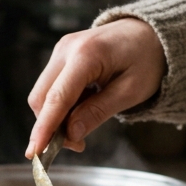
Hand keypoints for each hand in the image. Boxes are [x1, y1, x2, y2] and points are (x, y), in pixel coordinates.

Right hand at [25, 17, 165, 157]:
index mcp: (87, 54)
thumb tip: (71, 134)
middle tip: (78, 144)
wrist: (149, 32)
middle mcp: (66, 49)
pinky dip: (61, 106)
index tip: (35, 153)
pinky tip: (84, 107)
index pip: (57, 98)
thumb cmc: (146, 59)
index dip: (44, 129)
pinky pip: (51, 88)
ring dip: (56, 117)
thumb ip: (98, 112)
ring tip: (85, 122)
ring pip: (43, 95)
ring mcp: (61, 50)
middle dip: (51, 127)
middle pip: (42, 98)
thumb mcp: (131, 91)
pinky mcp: (61, 56)